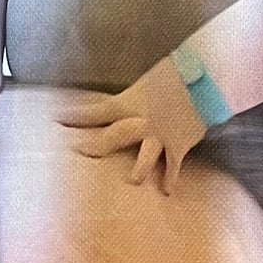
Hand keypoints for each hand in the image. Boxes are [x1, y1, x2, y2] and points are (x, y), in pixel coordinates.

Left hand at [57, 56, 208, 194]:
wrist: (206, 77)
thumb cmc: (179, 70)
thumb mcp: (151, 78)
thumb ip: (139, 94)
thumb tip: (134, 98)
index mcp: (130, 102)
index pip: (95, 111)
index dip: (74, 115)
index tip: (56, 119)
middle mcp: (141, 122)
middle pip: (112, 138)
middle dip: (93, 147)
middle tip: (75, 152)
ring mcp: (160, 136)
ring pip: (144, 159)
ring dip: (137, 171)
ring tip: (130, 182)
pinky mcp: (179, 144)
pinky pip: (173, 166)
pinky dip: (170, 178)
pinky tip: (168, 192)